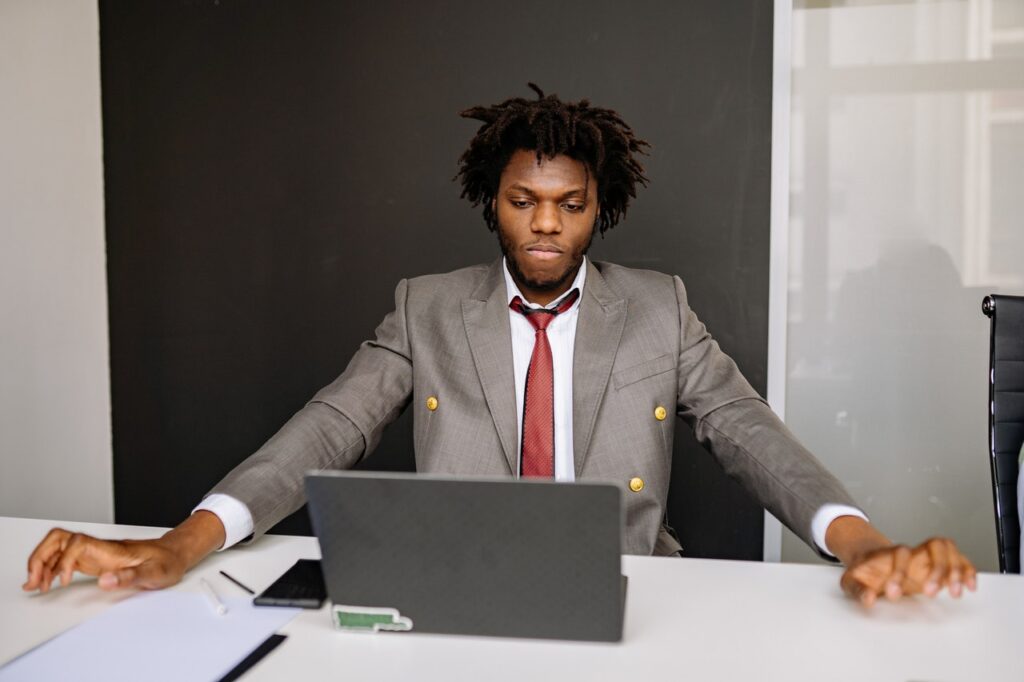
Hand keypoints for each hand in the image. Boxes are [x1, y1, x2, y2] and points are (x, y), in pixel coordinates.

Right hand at [22, 511, 225, 592]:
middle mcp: (99, 548)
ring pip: (58, 546)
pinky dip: (50, 567)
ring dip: (41, 562)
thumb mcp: (155, 574)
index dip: (64, 561)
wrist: (175, 554)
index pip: (77, 544)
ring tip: (33, 584)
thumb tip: (104, 581)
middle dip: (40, 557)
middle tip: (34, 581)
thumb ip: (130, 577)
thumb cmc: (167, 563)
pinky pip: (64, 558)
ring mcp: (95, 552)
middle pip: (59, 539)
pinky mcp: (95, 560)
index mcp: (112, 550)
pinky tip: (45, 580)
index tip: (63, 582)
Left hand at [840, 537, 977, 606]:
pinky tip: (970, 586)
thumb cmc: (864, 572)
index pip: (901, 553)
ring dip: (957, 570)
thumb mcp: (853, 580)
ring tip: (956, 592)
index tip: (893, 594)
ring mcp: (926, 557)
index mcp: (891, 553)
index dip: (898, 573)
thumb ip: (858, 589)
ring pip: (949, 550)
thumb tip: (868, 599)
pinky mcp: (937, 566)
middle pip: (934, 545)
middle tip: (932, 593)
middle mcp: (913, 552)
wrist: (871, 562)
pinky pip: (959, 560)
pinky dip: (968, 571)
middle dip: (938, 569)